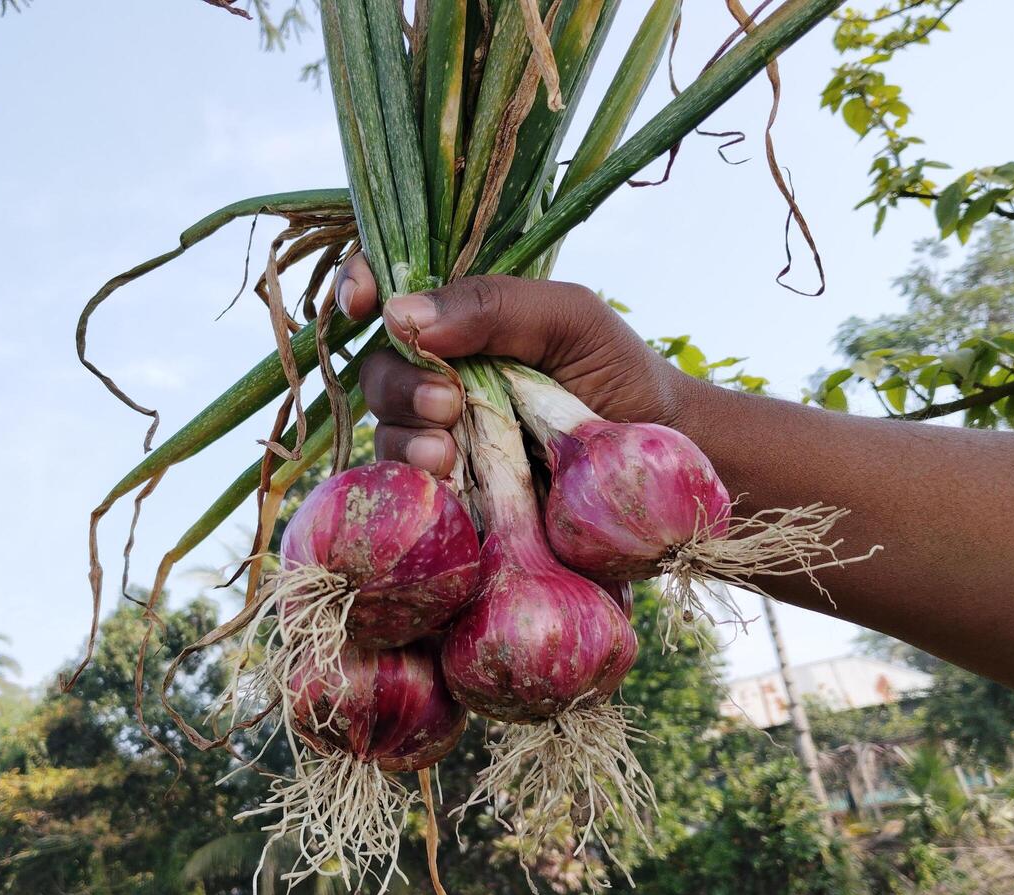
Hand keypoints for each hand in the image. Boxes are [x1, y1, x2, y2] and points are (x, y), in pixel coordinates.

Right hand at [335, 255, 697, 476]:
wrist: (654, 456)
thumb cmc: (616, 373)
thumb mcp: (568, 318)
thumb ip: (494, 305)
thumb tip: (400, 315)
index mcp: (461, 320)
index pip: (388, 292)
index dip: (358, 286)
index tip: (361, 303)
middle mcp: (440, 374)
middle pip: (377, 369)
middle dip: (398, 385)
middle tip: (449, 404)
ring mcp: (441, 434)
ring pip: (384, 428)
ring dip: (406, 437)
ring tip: (449, 455)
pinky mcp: (450, 488)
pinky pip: (405, 484)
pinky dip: (416, 481)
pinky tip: (448, 482)